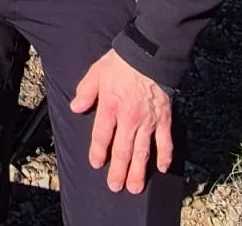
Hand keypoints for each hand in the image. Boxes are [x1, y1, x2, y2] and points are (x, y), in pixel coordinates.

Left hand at [69, 49, 173, 193]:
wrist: (148, 54)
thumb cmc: (120, 62)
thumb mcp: (96, 73)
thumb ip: (85, 92)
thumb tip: (75, 107)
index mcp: (110, 107)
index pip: (102, 136)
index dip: (98, 152)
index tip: (97, 165)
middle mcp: (129, 118)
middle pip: (123, 150)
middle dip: (119, 171)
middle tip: (116, 187)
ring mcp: (148, 120)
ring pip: (143, 151)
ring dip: (139, 171)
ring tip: (135, 187)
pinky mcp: (164, 118)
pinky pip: (165, 141)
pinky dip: (165, 156)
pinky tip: (163, 168)